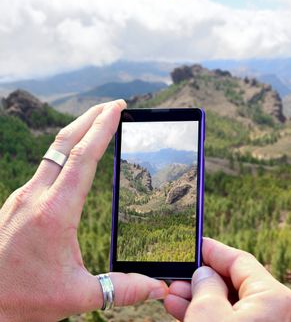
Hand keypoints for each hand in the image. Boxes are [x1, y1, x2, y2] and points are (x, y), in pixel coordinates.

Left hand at [0, 100, 167, 320]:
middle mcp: (35, 197)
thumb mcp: (78, 296)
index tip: (118, 108)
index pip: (83, 157)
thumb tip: (159, 287)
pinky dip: (65, 154)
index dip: (102, 128)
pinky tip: (75, 161)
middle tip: (115, 104)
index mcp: (55, 212)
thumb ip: (122, 289)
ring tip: (99, 125)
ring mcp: (22, 198)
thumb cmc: (23, 299)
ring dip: (77, 133)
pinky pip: (45, 168)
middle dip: (91, 117)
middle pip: (64, 142)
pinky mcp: (17, 204)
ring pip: (53, 153)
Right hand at [164, 237, 290, 321]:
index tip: (193, 243)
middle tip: (176, 273)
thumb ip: (205, 285)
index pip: (239, 260)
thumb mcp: (208, 313)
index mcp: (272, 295)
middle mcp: (272, 308)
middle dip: (201, 277)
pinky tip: (180, 308)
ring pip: (227, 301)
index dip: (213, 250)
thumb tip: (204, 273)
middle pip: (232, 281)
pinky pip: (227, 318)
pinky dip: (205, 313)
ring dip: (198, 296)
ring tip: (172, 293)